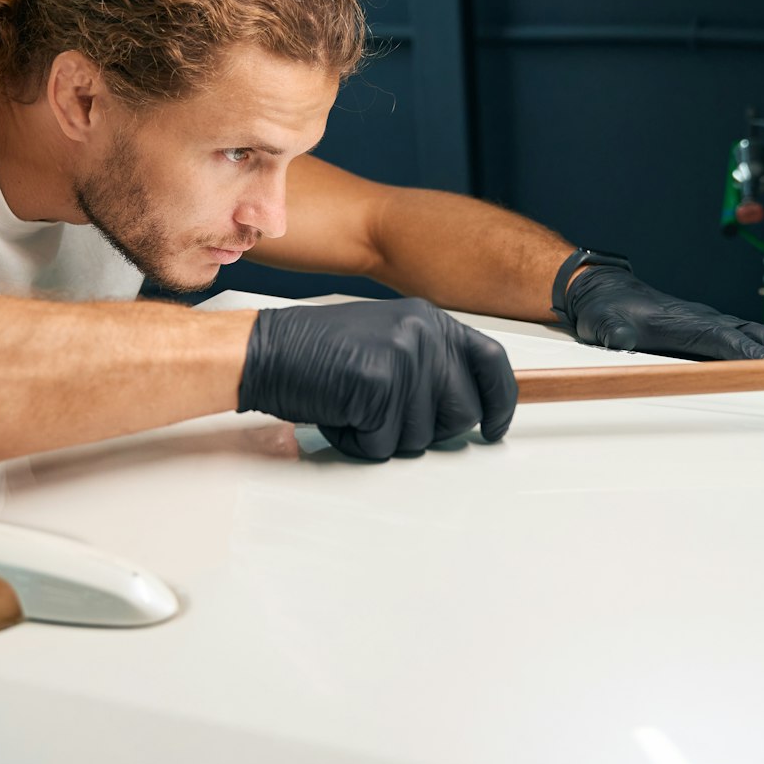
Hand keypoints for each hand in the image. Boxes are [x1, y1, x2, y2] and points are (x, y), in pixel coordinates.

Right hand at [238, 300, 517, 460]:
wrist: (264, 351)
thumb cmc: (317, 355)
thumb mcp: (385, 343)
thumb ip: (428, 367)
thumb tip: (464, 409)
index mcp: (430, 320)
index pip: (490, 362)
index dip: (500, 402)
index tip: (495, 428)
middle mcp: (424, 333)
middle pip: (462, 413)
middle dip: (427, 429)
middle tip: (384, 415)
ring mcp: (403, 357)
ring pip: (422, 437)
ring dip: (385, 437)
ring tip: (353, 406)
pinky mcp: (379, 385)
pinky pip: (384, 444)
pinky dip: (358, 442)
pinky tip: (337, 414)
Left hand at [562, 266, 763, 363]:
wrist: (601, 292)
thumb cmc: (606, 310)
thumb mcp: (605, 326)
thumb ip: (615, 335)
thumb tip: (619, 341)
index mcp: (686, 322)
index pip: (730, 340)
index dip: (757, 354)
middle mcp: (703, 320)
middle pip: (755, 336)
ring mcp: (706, 323)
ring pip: (754, 335)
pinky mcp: (704, 330)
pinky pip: (744, 337)